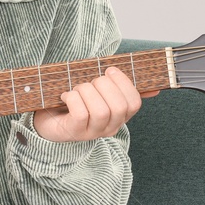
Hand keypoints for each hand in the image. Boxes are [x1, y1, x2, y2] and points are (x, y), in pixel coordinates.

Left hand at [30, 66, 153, 142]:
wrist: (48, 118)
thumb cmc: (77, 101)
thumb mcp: (100, 92)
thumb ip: (122, 88)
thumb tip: (155, 89)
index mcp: (120, 116)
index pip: (134, 103)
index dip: (124, 83)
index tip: (110, 71)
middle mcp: (109, 127)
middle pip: (119, 106)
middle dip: (104, 85)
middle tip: (91, 80)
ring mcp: (92, 132)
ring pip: (100, 111)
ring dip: (87, 91)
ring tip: (77, 89)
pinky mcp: (74, 132)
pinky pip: (81, 114)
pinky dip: (73, 98)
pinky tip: (66, 96)